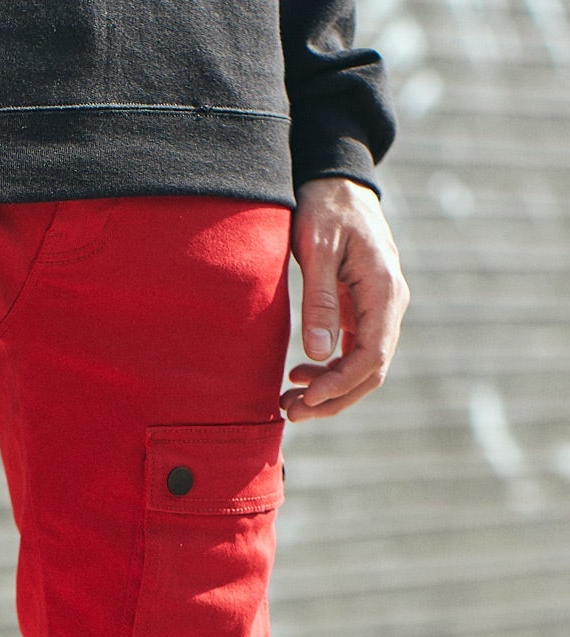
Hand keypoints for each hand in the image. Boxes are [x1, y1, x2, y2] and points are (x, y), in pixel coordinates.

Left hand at [282, 177, 408, 421]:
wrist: (337, 182)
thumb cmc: (325, 208)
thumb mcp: (317, 248)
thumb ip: (319, 300)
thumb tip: (319, 353)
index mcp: (385, 290)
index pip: (372, 356)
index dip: (340, 385)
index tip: (307, 400)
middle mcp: (390, 304)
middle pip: (370, 372)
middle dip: (332, 399)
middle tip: (291, 412)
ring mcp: (379, 309)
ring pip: (362, 367)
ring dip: (329, 390)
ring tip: (288, 401)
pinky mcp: (363, 310)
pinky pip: (353, 352)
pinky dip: (328, 371)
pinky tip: (298, 375)